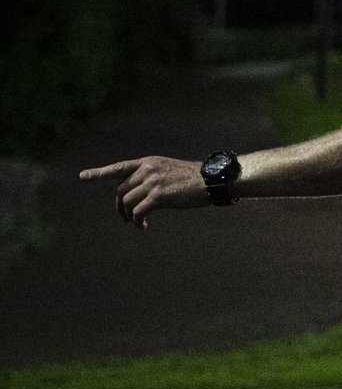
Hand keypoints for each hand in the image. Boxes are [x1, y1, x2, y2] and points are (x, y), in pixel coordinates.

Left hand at [79, 157, 208, 228]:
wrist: (212, 180)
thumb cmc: (194, 178)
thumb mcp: (169, 171)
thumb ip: (151, 178)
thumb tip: (138, 196)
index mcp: (148, 163)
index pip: (119, 168)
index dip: (99, 173)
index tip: (83, 177)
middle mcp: (147, 170)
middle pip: (121, 190)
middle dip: (120, 206)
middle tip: (125, 217)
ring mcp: (153, 182)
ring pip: (128, 202)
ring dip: (129, 216)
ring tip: (137, 222)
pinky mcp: (159, 196)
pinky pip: (138, 211)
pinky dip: (137, 221)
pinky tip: (143, 226)